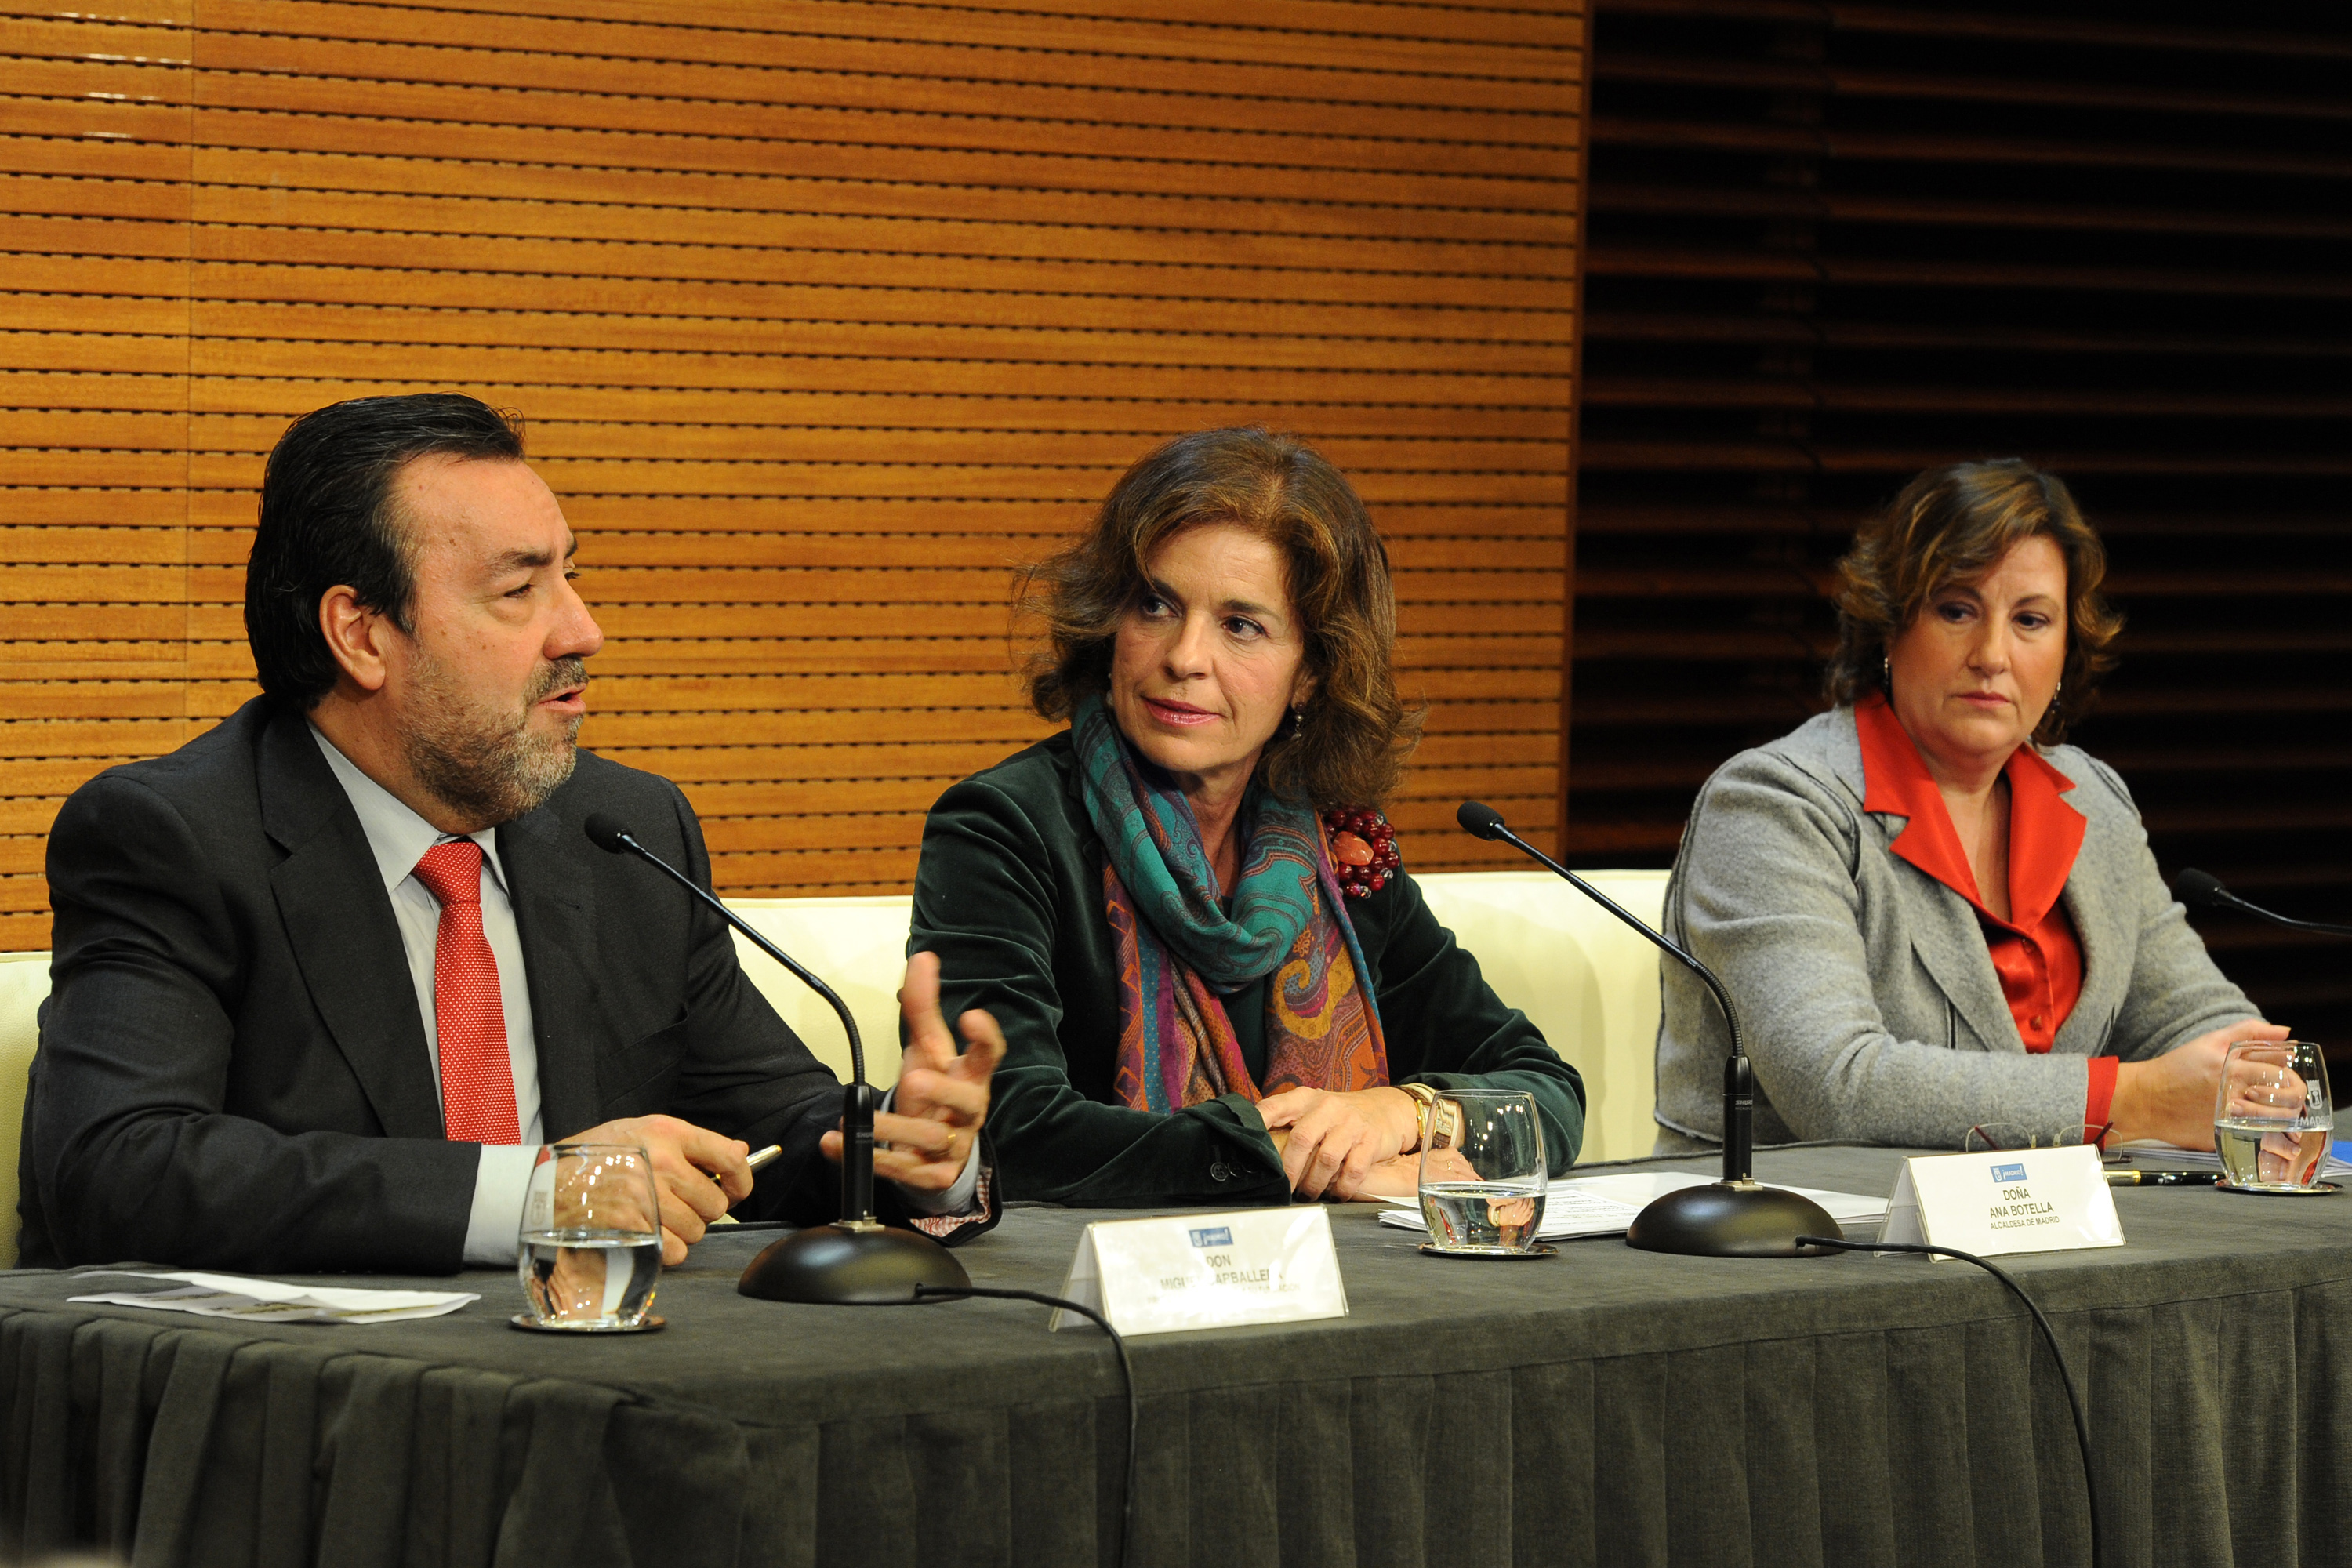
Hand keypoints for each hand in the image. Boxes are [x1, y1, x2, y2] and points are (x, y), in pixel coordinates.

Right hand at [565, 1113, 749, 1265]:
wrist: (547, 1181)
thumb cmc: (597, 1156)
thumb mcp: (643, 1132)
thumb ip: (691, 1144)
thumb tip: (740, 1154)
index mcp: (668, 1134)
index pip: (729, 1158)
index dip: (740, 1180)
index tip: (735, 1190)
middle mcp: (663, 1164)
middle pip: (715, 1204)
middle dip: (701, 1211)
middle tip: (678, 1206)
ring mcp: (648, 1197)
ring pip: (697, 1231)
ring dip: (683, 1233)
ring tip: (656, 1218)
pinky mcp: (634, 1227)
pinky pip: (674, 1251)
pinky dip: (666, 1252)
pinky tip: (646, 1235)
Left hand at [820, 951, 1005, 1191]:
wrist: (936, 1150)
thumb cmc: (935, 1090)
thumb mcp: (928, 1048)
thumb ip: (923, 1007)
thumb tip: (922, 958)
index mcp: (971, 1075)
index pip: (990, 1054)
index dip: (985, 1038)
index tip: (972, 1017)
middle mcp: (969, 1110)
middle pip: (965, 1100)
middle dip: (939, 1091)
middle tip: (913, 1081)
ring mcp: (955, 1145)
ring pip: (929, 1139)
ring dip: (888, 1128)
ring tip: (851, 1120)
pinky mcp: (935, 1174)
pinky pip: (904, 1169)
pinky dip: (867, 1157)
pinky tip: (837, 1144)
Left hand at [1257, 1085, 1419, 1199]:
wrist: (1385, 1109)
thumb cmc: (1339, 1115)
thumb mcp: (1313, 1108)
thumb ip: (1287, 1120)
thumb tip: (1255, 1147)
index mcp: (1306, 1098)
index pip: (1275, 1107)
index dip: (1258, 1123)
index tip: (1245, 1142)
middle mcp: (1328, 1107)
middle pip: (1301, 1139)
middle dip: (1289, 1170)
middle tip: (1284, 1188)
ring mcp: (1350, 1124)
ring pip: (1326, 1159)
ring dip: (1314, 1184)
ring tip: (1308, 1194)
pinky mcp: (1370, 1141)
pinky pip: (1352, 1171)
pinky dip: (1341, 1188)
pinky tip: (1336, 1194)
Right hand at [2110, 1019, 2290, 1148]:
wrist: (2145, 1101)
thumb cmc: (2176, 1069)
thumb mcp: (2210, 1042)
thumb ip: (2249, 1032)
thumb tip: (2286, 1032)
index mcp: (2235, 1070)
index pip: (2283, 1069)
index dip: (2288, 1069)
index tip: (2281, 1070)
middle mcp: (2237, 1096)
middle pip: (2287, 1097)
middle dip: (2290, 1093)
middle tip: (2279, 1090)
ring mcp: (2234, 1121)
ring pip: (2279, 1119)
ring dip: (2279, 1111)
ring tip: (2264, 1104)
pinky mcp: (2228, 1139)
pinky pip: (2258, 1135)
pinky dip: (2259, 1128)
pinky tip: (2246, 1119)